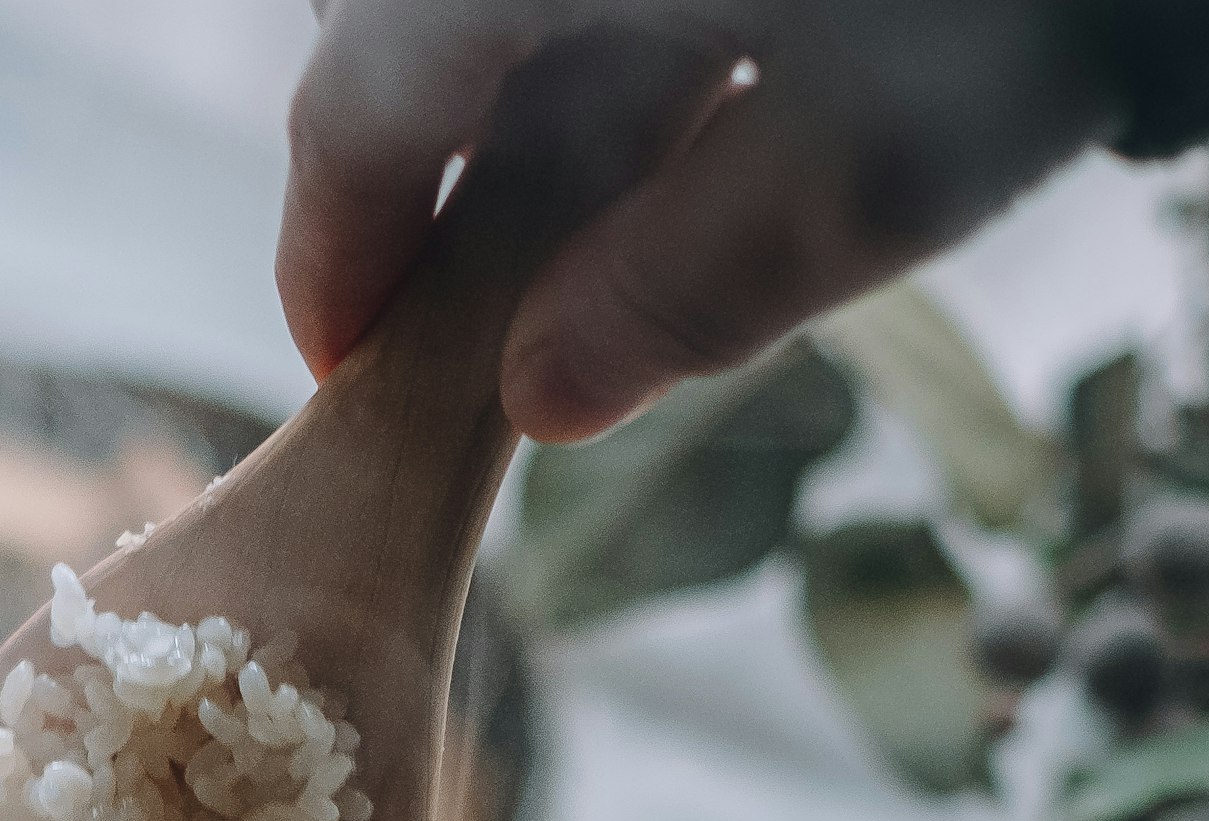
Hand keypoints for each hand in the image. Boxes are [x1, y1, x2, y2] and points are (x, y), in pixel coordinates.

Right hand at [281, 0, 1128, 439]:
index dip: (338, 242)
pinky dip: (597, 31)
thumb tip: (540, 394)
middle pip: (399, 11)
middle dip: (405, 131)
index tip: (347, 353)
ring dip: (506, 74)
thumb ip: (685, 288)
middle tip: (456, 270)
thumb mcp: (870, 173)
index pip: (366, 99)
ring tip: (582, 190)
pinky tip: (684, 77)